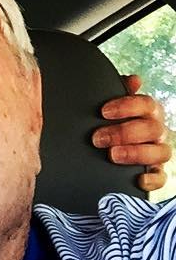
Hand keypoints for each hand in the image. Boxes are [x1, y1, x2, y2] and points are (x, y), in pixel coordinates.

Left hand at [91, 75, 171, 191]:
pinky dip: (152, 179)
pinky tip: (138, 179)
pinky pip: (162, 177)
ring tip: (112, 155)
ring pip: (161, 152)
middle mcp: (156, 131)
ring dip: (136, 153)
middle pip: (152, 129)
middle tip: (98, 138)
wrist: (105, 148)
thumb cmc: (110, 122)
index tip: (103, 112)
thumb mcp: (110, 107)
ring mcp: (157, 152)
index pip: (146, 104)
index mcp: (148, 112)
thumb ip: (119, 91)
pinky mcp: (155, 172)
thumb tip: (134, 80)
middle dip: (124, 133)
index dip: (127, 106)